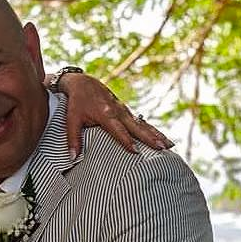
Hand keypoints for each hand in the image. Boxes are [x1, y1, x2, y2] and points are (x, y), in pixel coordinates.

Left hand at [57, 71, 172, 156]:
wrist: (83, 83)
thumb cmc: (76, 102)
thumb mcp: (71, 119)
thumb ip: (73, 139)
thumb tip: (72, 158)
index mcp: (105, 114)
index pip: (118, 129)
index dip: (126, 140)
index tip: (136, 151)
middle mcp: (118, 111)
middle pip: (136, 127)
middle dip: (150, 138)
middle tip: (162, 148)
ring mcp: (124, 111)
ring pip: (143, 124)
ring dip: (156, 134)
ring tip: (169, 145)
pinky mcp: (126, 111)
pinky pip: (142, 122)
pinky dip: (152, 130)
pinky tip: (163, 139)